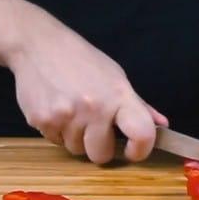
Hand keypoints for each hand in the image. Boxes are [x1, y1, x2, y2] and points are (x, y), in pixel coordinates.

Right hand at [7, 16, 167, 163]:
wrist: (37, 44)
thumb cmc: (80, 59)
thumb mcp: (115, 75)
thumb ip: (138, 104)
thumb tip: (162, 124)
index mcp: (118, 95)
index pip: (142, 134)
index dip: (141, 150)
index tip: (132, 151)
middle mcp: (94, 108)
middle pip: (101, 155)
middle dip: (98, 146)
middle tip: (93, 126)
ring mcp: (66, 116)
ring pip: (76, 150)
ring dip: (75, 137)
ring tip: (71, 111)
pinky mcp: (42, 120)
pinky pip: (55, 141)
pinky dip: (56, 131)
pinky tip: (56, 108)